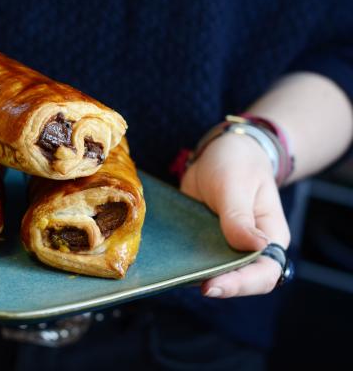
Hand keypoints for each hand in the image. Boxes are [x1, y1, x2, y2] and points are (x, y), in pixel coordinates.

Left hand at [180, 133, 290, 297]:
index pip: (264, 273)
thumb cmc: (238, 163)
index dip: (240, 284)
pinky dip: (183, 262)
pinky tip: (166, 262)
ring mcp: (226, 247)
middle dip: (217, 285)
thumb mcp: (236, 185)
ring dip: (197, 276)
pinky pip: (195, 258)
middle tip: (192, 283)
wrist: (222, 151)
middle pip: (239, 280)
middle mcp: (250, 248)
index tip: (212, 285)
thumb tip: (258, 248)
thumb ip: (240, 218)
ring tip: (175, 275)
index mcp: (270, 237)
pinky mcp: (204, 241)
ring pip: (214, 272)